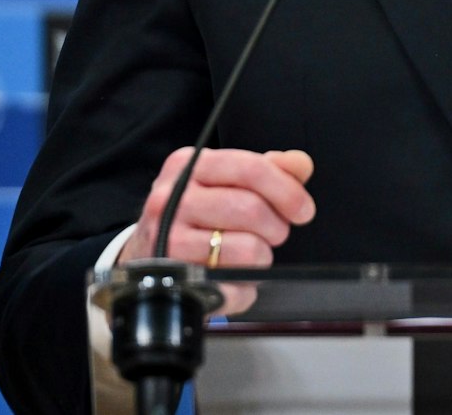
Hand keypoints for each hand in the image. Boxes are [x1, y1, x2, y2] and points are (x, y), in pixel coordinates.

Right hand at [121, 147, 315, 268]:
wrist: (148, 251)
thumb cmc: (196, 213)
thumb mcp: (226, 181)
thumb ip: (268, 169)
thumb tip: (300, 165)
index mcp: (189, 165)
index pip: (251, 169)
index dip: (287, 191)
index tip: (303, 210)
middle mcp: (171, 198)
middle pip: (250, 209)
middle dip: (276, 227)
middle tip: (274, 234)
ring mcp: (168, 239)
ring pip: (246, 249)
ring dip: (261, 257)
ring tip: (251, 254)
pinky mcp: (174, 278)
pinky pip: (232, 286)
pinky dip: (245, 288)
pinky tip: (236, 279)